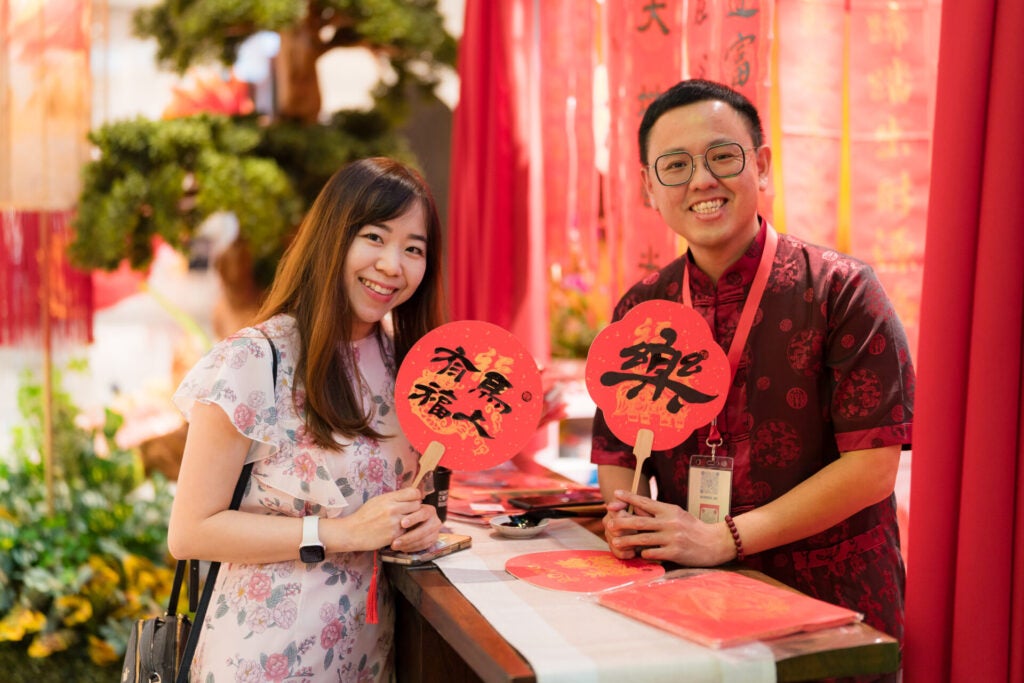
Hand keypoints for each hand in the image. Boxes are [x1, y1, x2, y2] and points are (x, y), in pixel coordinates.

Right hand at [343, 487, 427, 550]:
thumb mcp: (377, 500)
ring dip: (411, 520)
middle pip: (417, 505)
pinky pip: (408, 531)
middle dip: (414, 508)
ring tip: (403, 521)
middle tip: (409, 512)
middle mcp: (393, 509)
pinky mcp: (395, 535)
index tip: (413, 500)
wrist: (352, 532)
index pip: (414, 492)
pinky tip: (396, 530)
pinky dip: (405, 531)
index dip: (415, 496)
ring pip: (414, 519)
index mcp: (388, 498)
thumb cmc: (364, 516)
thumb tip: (409, 495)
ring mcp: (395, 522)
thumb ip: (393, 498)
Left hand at [389, 502, 441, 552]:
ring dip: (408, 545)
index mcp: (430, 510)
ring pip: (423, 541)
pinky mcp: (432, 541)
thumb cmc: (406, 513)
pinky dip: (411, 548)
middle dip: (409, 537)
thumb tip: (404, 508)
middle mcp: (435, 521)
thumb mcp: (407, 508)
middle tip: (395, 542)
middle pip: (424, 530)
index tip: (402, 523)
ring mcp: (435, 532)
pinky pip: (422, 547)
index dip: (413, 518)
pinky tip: (401, 548)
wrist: (411, 522)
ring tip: (395, 546)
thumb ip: (406, 508)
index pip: (423, 513)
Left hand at [604, 490, 734, 566]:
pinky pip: (654, 553)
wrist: (716, 542)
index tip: (615, 494)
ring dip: (627, 541)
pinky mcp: (675, 552)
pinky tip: (638, 554)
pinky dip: (644, 553)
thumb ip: (658, 512)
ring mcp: (672, 538)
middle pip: (640, 521)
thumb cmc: (693, 528)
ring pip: (644, 539)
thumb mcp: (677, 515)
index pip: (646, 502)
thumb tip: (635, 507)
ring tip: (615, 542)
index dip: (629, 498)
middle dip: (622, 523)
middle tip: (609, 525)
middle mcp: (670, 522)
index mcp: (670, 510)